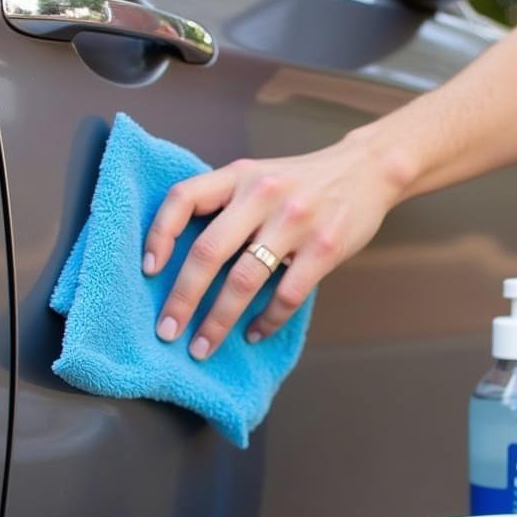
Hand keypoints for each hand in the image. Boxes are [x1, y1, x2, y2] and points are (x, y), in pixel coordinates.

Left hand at [142, 128, 411, 359]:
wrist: (367, 170)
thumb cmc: (304, 182)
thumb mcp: (260, 177)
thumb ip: (228, 205)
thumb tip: (183, 259)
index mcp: (239, 175)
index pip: (183, 198)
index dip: (159, 235)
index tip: (148, 271)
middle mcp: (263, 195)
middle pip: (208, 252)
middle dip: (182, 299)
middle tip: (167, 332)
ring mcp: (295, 221)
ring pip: (244, 281)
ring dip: (218, 321)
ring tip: (203, 346)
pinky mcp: (325, 248)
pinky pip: (287, 295)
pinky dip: (266, 321)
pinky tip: (254, 333)